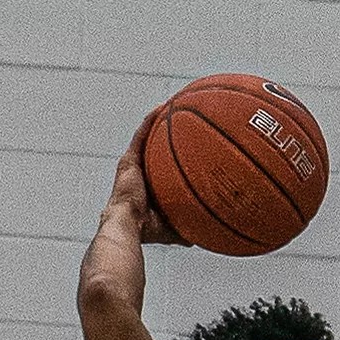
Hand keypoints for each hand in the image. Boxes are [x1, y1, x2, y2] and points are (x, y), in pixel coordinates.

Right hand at [110, 109, 183, 245]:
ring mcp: (134, 164)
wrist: (129, 226)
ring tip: (175, 104)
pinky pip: (141, 134)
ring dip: (161, 120)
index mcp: (152, 186)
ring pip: (149, 136)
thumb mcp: (177, 229)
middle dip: (170, 134)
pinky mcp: (128, 159)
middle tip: (187, 120)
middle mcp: (142, 172)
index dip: (176, 156)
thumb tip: (210, 234)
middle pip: (158, 147)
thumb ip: (192, 228)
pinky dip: (151, 120)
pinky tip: (163, 107)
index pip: (166, 166)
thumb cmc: (150, 231)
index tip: (193, 146)